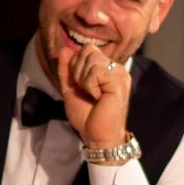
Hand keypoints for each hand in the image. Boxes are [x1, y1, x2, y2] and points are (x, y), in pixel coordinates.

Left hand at [56, 36, 130, 151]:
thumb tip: (64, 49)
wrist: (96, 135)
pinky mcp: (119, 81)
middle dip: (78, 71)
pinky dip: (90, 85)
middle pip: (88, 50)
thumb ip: (67, 69)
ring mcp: (120, 73)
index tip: (80, 85)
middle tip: (86, 91)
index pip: (87, 49)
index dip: (76, 65)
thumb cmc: (86, 115)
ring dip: (84, 79)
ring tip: (92, 95)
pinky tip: (97, 97)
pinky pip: (96, 71)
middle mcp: (116, 67)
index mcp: (107, 68)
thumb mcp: (71, 88)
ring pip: (91, 59)